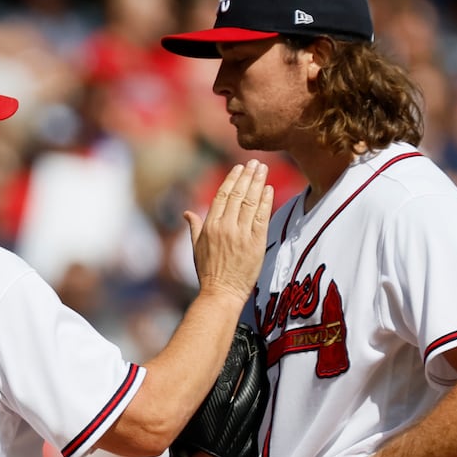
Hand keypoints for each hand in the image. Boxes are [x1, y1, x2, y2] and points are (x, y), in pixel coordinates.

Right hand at [185, 160, 272, 302]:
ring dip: (258, 183)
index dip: (232, 179)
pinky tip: (269, 189)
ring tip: (263, 169)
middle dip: (247, 176)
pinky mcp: (255, 243)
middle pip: (238, 194)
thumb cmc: (208, 273)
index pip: (222, 196)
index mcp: (210, 226)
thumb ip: (194, 227)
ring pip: (250, 202)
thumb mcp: (196, 248)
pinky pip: (262, 217)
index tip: (239, 168)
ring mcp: (241, 234)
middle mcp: (225, 227)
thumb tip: (187, 213)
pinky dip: (265, 201)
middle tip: (255, 163)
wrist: (221, 293)